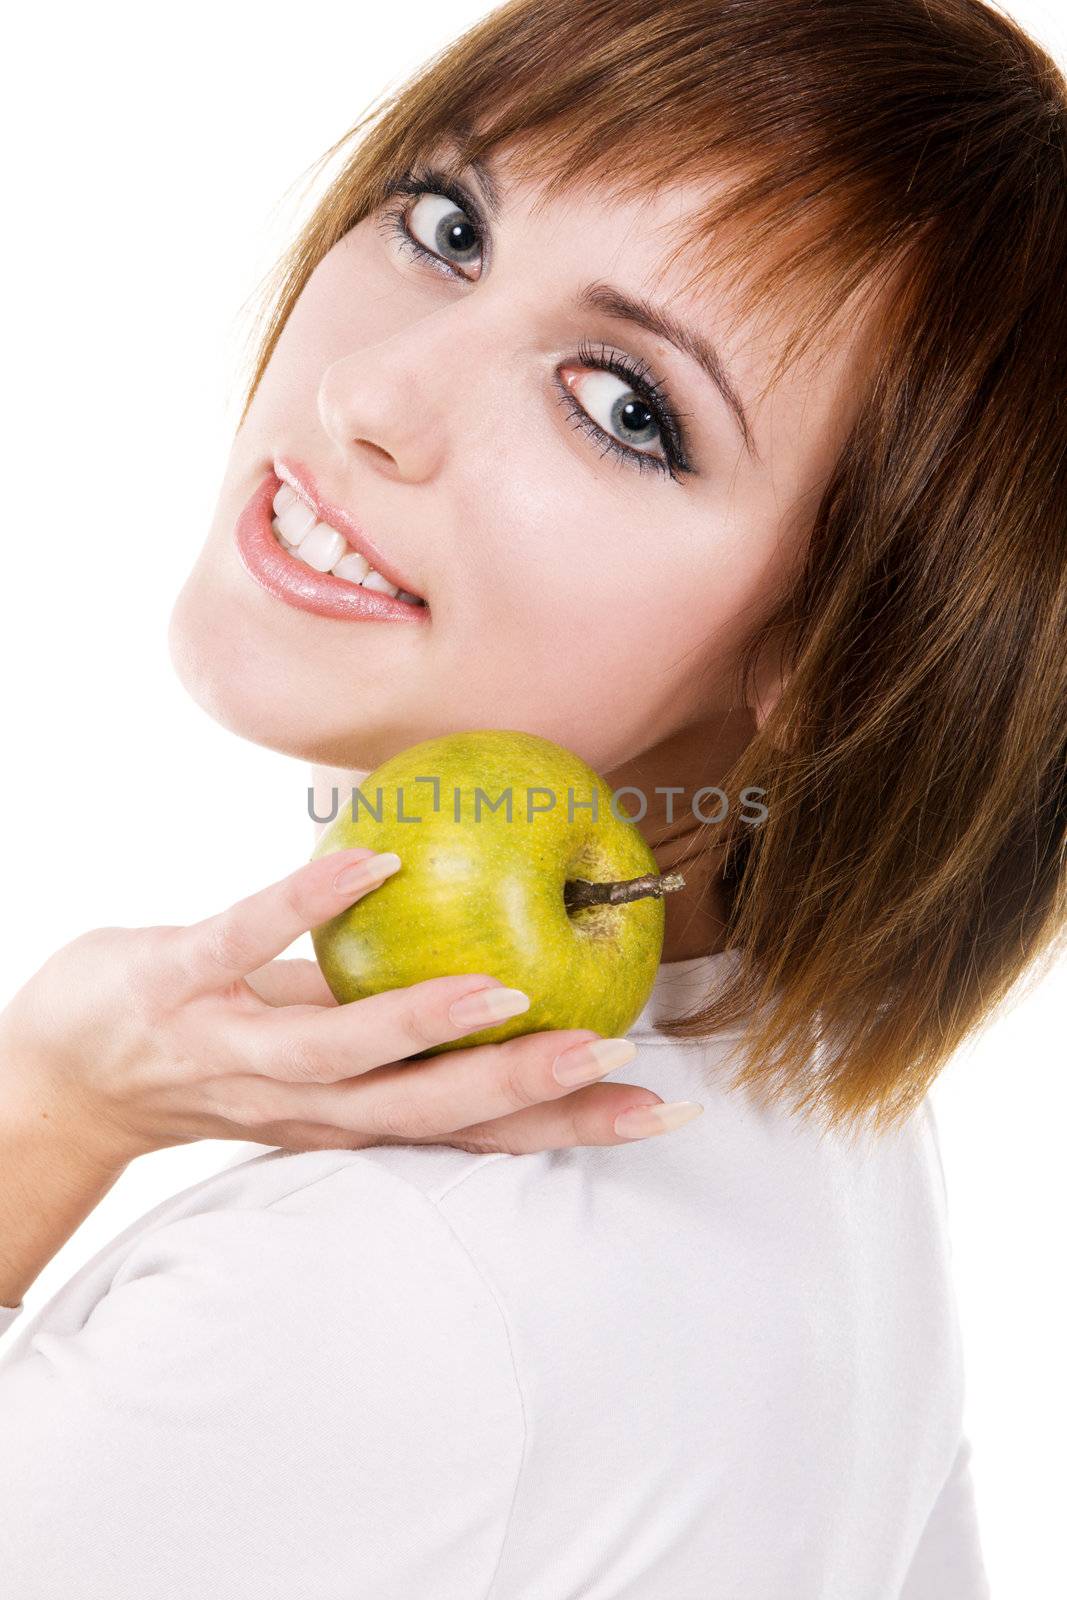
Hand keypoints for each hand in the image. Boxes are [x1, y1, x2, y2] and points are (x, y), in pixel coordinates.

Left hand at [0, 848, 680, 1167]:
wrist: (65, 1074)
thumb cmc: (215, 1049)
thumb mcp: (319, 1053)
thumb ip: (400, 1031)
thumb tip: (505, 975)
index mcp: (349, 1114)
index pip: (472, 1127)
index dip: (566, 1121)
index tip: (658, 1108)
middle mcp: (298, 1103)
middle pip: (421, 1110)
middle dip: (520, 1090)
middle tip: (610, 1060)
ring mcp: (230, 1049)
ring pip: (336, 1051)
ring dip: (422, 1025)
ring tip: (501, 994)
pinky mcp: (173, 987)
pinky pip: (241, 941)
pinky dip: (305, 904)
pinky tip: (367, 861)